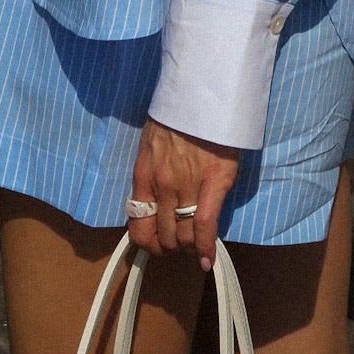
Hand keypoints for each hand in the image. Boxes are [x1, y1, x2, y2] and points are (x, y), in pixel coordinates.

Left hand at [127, 118, 239, 270]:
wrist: (203, 94)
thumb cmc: (178, 115)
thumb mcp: (151, 143)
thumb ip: (151, 173)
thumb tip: (154, 201)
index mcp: (144, 174)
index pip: (138, 224)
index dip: (146, 243)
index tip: (155, 246)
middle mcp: (162, 185)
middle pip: (163, 234)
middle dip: (170, 245)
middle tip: (179, 243)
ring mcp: (187, 186)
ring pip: (183, 234)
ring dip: (187, 246)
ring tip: (193, 245)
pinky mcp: (214, 183)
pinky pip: (205, 225)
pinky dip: (205, 247)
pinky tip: (206, 259)